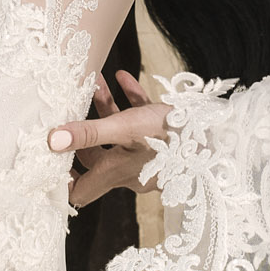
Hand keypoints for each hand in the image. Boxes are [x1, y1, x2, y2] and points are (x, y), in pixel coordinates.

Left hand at [51, 70, 170, 208]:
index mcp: (117, 174)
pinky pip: (141, 123)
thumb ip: (89, 133)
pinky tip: (124, 78)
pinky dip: (131, 103)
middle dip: (82, 133)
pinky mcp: (164, 142)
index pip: (81, 192)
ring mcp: (148, 158)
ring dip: (105, 109)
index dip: (61, 182)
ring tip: (95, 82)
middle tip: (70, 112)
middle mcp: (129, 171)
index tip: (48, 162)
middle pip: (96, 158)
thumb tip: (52, 140)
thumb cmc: (173, 135)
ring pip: (118, 136)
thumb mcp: (126, 128)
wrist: (220, 135)